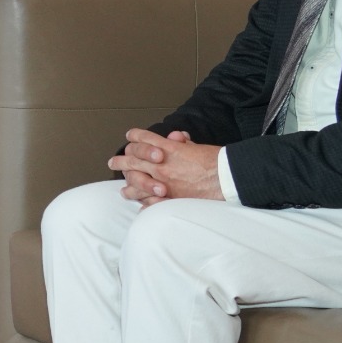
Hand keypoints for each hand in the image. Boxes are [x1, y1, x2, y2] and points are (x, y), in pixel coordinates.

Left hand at [108, 128, 222, 205]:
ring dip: (128, 185)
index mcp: (168, 148)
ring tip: (124, 189)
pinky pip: (150, 202)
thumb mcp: (196, 146)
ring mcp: (163, 181)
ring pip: (136, 181)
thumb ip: (181, 143)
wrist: (227, 176)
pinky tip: (140, 206)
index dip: (134, 136)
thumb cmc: (216, 160)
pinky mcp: (170, 197)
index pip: (143, 138)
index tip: (129, 137)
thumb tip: (175, 137)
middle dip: (121, 161)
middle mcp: (161, 164)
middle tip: (113, 163)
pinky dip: (144, 204)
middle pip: (132, 160)